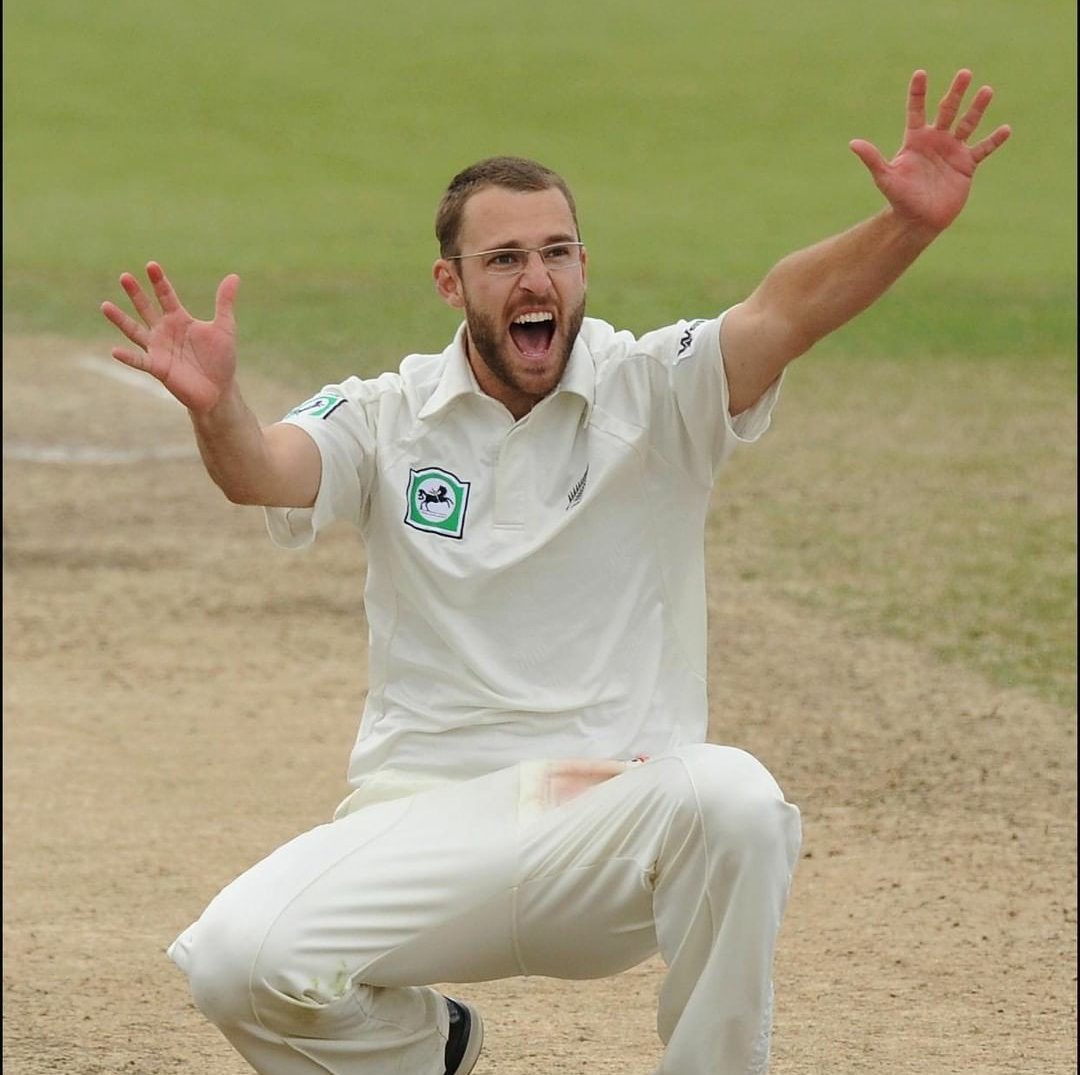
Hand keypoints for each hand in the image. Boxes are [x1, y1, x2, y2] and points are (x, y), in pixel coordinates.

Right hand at [100, 262, 240, 413]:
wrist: (219, 390)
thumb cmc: (221, 359)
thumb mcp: (225, 328)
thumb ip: (225, 302)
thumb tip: (234, 276)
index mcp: (179, 319)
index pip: (166, 295)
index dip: (159, 281)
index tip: (151, 265)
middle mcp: (164, 331)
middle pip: (146, 308)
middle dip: (136, 293)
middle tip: (124, 276)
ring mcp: (158, 349)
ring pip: (134, 331)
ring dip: (120, 319)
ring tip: (105, 305)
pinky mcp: (158, 367)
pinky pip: (140, 361)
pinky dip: (127, 357)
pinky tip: (114, 350)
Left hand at [849, 69, 1010, 233]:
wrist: (918, 220)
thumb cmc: (899, 198)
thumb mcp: (885, 177)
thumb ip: (872, 159)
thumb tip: (853, 143)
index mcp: (916, 140)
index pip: (917, 111)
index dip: (918, 93)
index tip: (920, 73)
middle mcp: (936, 141)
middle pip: (947, 110)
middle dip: (956, 92)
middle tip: (964, 73)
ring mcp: (953, 151)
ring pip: (968, 124)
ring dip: (977, 108)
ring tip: (987, 90)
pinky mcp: (966, 165)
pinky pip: (983, 149)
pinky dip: (994, 140)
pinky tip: (1006, 129)